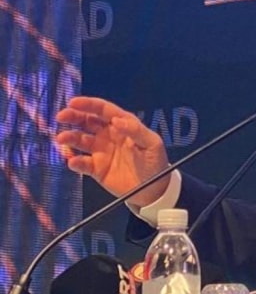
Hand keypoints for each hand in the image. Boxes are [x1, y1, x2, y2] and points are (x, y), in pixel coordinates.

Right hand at [55, 96, 169, 206]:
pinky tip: (73, 161)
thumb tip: (117, 120)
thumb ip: (135, 130)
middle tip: (62, 117)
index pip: (103, 110)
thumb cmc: (156, 163)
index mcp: (122, 125)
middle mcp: (108, 135)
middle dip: (73, 116)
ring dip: (70, 138)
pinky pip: (82, 163)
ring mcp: (100, 151)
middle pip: (86, 121)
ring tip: (62, 139)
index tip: (73, 102)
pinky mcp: (96, 168)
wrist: (154, 191)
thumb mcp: (152, 144)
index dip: (88, 104)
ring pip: (80, 140)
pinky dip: (75, 162)